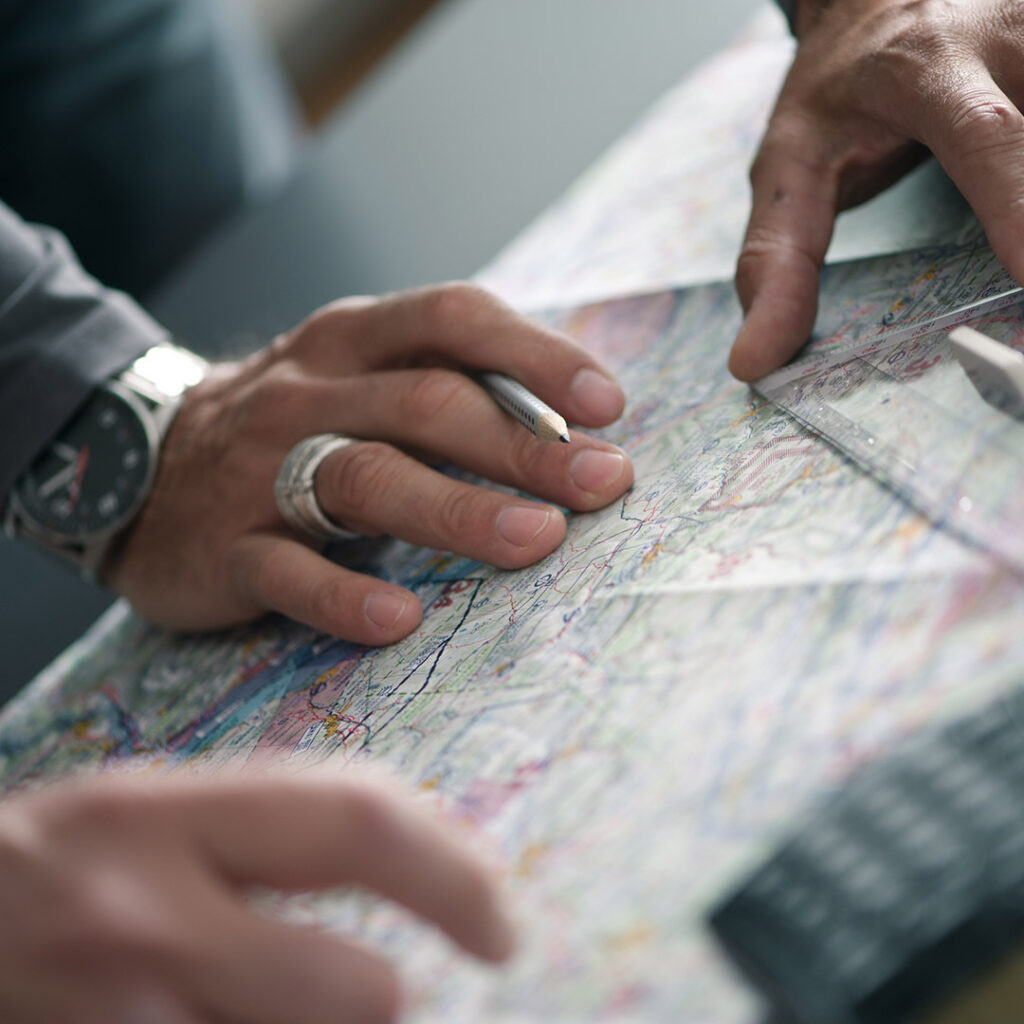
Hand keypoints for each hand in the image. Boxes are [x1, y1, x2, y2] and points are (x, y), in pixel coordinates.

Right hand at [0, 772, 513, 1022]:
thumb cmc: (57, 865)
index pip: (358, 823)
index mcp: (168, 815)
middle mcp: (144, 920)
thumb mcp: (156, 815)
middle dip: (390, 999)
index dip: (454, 876)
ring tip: (256, 993)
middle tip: (400, 989)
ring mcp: (123, 1020)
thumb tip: (423, 866)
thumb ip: (273, 833)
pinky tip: (222, 1015)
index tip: (500, 924)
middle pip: (361, 992)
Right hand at [105, 283, 632, 642]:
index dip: (533, 354)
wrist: (131, 466)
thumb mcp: (356, 379)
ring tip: (537, 542)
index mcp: (352, 339)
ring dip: (458, 509)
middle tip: (603, 484)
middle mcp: (309, 392)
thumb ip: (447, 387)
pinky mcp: (225, 547)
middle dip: (522, 445)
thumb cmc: (289, 426)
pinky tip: (401, 621)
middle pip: (425, 405)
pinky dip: (345, 596)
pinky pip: (288, 572)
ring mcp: (261, 470)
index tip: (610, 403)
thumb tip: (578, 421)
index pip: (452, 319)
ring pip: (366, 478)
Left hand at [729, 0, 1023, 380]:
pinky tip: (1021, 229)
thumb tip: (754, 362)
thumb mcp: (788, 164)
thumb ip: (776, 259)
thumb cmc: (838, 89)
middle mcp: (1007, 34)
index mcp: (927, 66)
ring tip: (1015, 262)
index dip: (1018, 204)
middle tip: (1023, 322)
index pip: (984, 136)